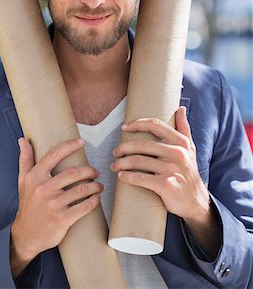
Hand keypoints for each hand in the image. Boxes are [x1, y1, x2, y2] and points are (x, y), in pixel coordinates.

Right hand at [11, 138, 102, 263]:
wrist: (26, 236)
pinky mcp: (62, 219)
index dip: (69, 146)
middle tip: (95, 172)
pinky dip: (94, 201)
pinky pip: (84, 206)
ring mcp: (53, 205)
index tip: (82, 142)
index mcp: (35, 177)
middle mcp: (43, 189)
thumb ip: (25, 159)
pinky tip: (96, 198)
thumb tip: (23, 139)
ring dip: (95, 186)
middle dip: (89, 170)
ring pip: (82, 189)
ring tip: (98, 186)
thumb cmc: (27, 205)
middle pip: (73, 172)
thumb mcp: (23, 181)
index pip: (54, 155)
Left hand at [111, 107, 209, 222]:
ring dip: (121, 163)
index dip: (137, 124)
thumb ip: (184, 128)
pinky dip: (128, 177)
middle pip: (142, 144)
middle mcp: (177, 153)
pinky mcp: (166, 186)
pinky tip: (121, 176)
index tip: (124, 127)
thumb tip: (181, 108)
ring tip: (114, 165)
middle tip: (115, 152)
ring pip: (138, 161)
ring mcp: (171, 169)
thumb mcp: (190, 149)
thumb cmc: (188, 173)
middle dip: (124, 147)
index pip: (155, 125)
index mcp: (181, 142)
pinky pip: (141, 178)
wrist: (196, 202)